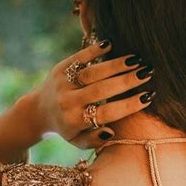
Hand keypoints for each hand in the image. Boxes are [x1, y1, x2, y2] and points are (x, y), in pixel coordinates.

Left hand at [32, 39, 155, 147]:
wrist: (38, 110)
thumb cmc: (67, 127)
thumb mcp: (78, 141)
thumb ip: (95, 140)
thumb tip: (111, 131)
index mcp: (75, 121)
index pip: (106, 113)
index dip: (128, 105)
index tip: (147, 97)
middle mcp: (68, 102)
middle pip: (101, 90)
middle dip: (126, 81)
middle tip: (147, 73)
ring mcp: (63, 83)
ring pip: (93, 72)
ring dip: (116, 65)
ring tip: (137, 59)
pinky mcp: (60, 68)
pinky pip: (79, 58)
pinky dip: (95, 50)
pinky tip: (112, 44)